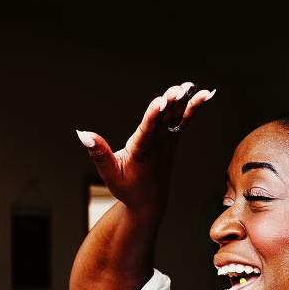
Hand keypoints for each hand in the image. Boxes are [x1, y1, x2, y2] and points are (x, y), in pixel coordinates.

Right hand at [77, 81, 215, 213]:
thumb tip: (83, 134)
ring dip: (184, 102)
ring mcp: (167, 142)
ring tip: (190, 86)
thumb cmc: (127, 188)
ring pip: (176, 118)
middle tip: (177, 89)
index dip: (153, 116)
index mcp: (140, 152)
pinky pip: (184, 121)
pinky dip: (194, 107)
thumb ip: (98, 153)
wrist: (149, 202)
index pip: (147, 131)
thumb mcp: (109, 174)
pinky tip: (205, 94)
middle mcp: (157, 145)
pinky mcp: (172, 140)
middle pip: (164, 120)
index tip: (160, 102)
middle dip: (171, 104)